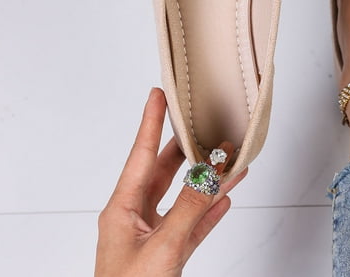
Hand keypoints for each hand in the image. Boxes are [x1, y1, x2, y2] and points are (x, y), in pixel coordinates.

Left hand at [95, 88, 246, 276]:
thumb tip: (213, 171)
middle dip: (186, 147)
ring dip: (206, 179)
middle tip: (201, 123)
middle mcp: (135, 218)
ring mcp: (152, 236)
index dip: (150, 122)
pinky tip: (226, 197)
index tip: (158, 95)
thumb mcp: (161, 248)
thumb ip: (189, 208)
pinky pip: (192, 223)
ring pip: (183, 197)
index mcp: (122, 210)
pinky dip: (210, 209)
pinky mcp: (168, 255)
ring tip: (228, 157)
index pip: (140, 155)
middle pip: (164, 172)